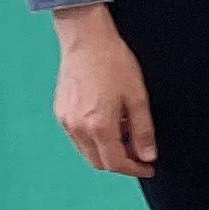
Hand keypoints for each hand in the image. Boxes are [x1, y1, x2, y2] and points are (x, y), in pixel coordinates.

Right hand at [53, 6, 156, 176]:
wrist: (86, 40)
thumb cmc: (114, 64)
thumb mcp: (138, 97)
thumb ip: (143, 131)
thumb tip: (148, 156)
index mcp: (98, 126)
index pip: (116, 163)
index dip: (134, 169)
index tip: (149, 167)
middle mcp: (77, 128)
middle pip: (99, 162)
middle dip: (121, 163)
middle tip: (139, 154)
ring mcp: (65, 121)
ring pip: (87, 152)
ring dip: (106, 152)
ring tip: (126, 136)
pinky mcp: (59, 112)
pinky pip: (77, 137)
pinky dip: (94, 140)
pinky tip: (108, 124)